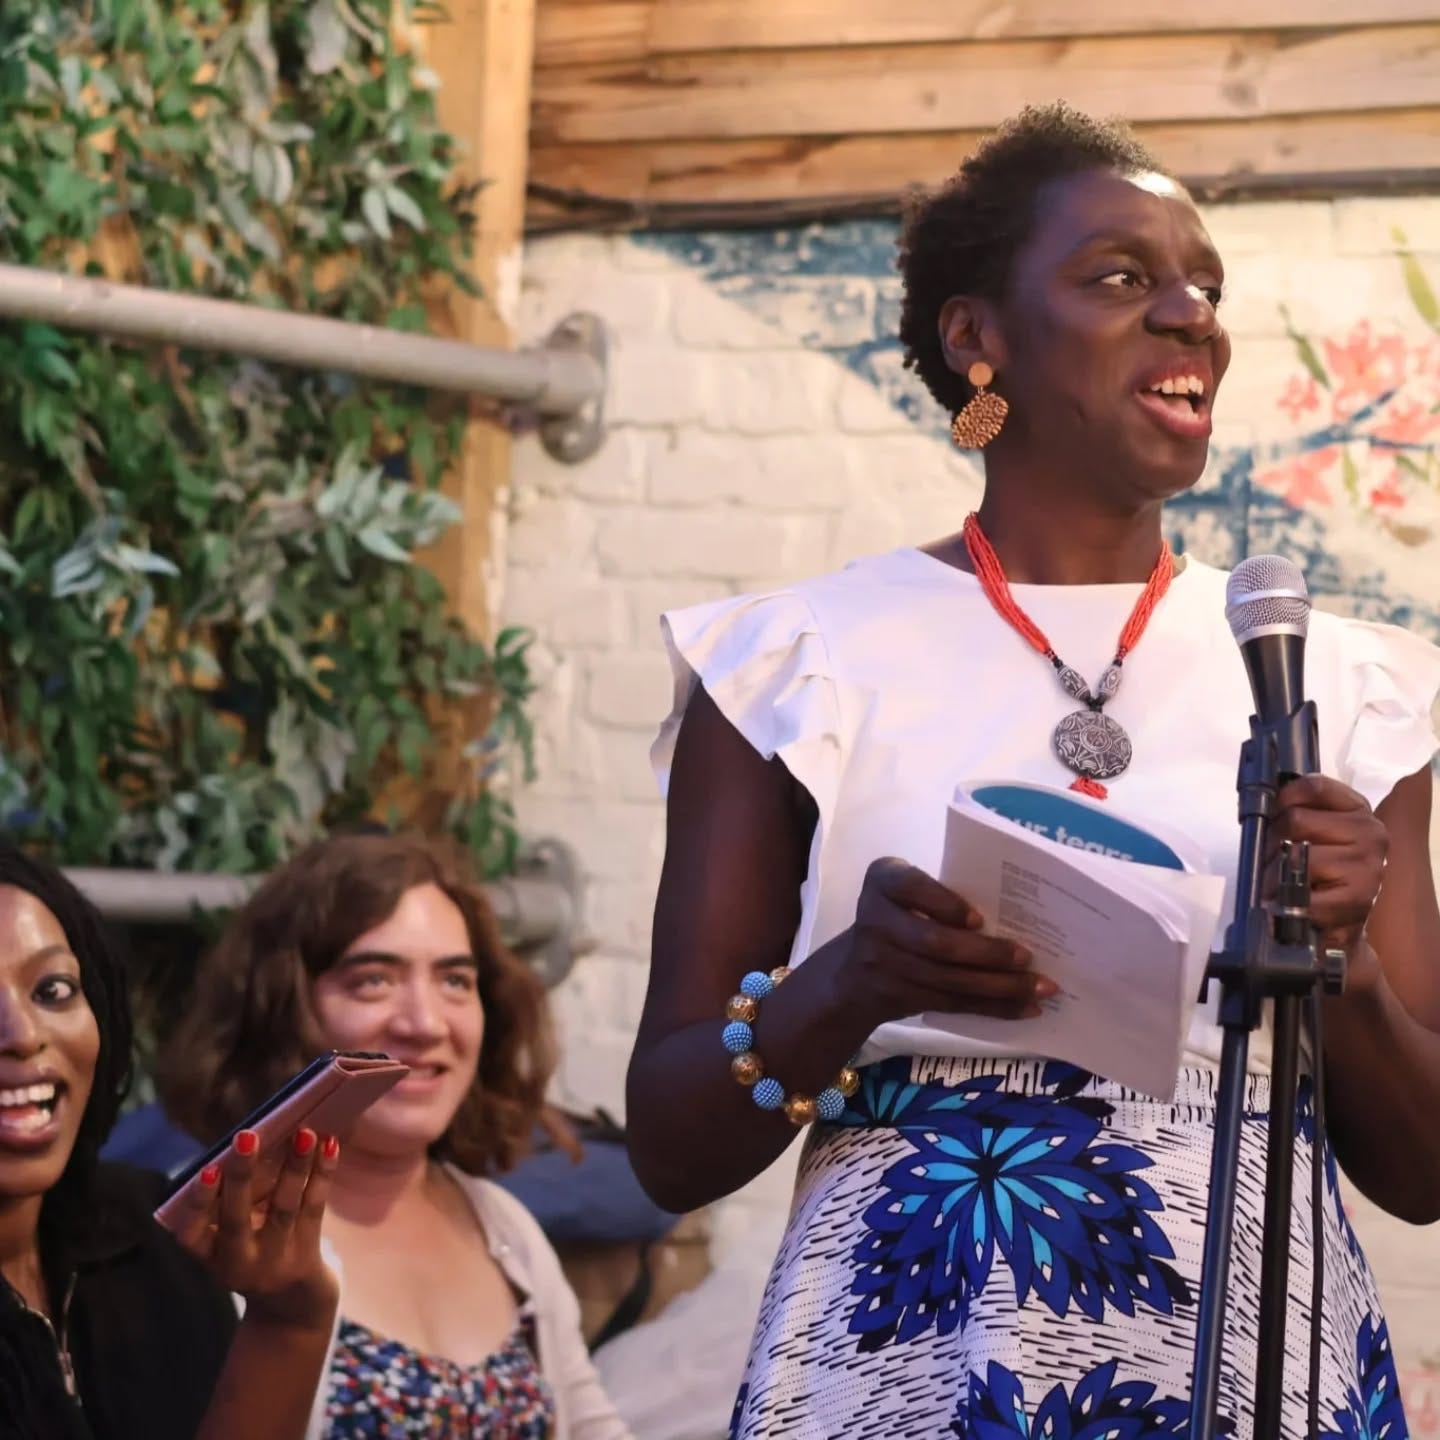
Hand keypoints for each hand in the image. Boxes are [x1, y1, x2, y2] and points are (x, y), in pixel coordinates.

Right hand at [165, 1127, 340, 1332]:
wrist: (290, 1307)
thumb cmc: (253, 1251)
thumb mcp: (231, 1239)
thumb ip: (233, 1200)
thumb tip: (253, 1140)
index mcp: (210, 1255)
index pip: (191, 1234)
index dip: (198, 1204)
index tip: (208, 1169)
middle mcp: (238, 1262)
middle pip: (237, 1219)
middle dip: (241, 1176)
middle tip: (247, 1136)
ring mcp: (274, 1260)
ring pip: (284, 1208)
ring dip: (294, 1167)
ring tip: (304, 1133)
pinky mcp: (307, 1254)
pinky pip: (314, 1208)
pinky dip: (322, 1174)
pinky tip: (330, 1144)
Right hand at [836, 857, 1053, 1024]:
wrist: (851, 974)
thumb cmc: (898, 917)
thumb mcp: (905, 893)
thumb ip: (938, 894)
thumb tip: (1011, 914)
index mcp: (882, 881)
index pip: (911, 886)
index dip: (944, 904)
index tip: (979, 919)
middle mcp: (875, 920)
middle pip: (935, 943)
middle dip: (986, 953)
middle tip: (1027, 957)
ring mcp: (884, 965)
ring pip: (949, 981)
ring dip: (1000, 987)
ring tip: (1041, 987)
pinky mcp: (900, 999)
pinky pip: (953, 1005)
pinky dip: (993, 1007)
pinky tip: (1026, 1007)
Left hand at [1268, 775, 1388, 985]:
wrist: (1338, 927)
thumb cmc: (1318, 875)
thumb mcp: (1312, 835)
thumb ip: (1295, 813)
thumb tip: (1259, 806)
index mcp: (1357, 809)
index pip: (1313, 786)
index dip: (1284, 798)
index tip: (1273, 814)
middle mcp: (1370, 832)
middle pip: (1295, 819)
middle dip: (1272, 841)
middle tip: (1272, 860)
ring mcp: (1368, 865)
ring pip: (1297, 854)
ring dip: (1275, 874)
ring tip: (1279, 885)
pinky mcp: (1359, 898)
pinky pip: (1304, 892)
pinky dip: (1288, 901)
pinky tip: (1292, 904)